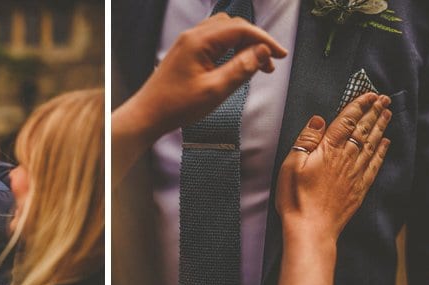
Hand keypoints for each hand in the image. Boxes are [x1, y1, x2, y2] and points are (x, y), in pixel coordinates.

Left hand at [113, 13, 287, 183]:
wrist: (148, 114)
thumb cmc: (177, 105)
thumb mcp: (215, 90)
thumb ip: (241, 68)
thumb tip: (262, 52)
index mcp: (199, 41)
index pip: (240, 29)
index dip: (264, 40)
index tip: (281, 55)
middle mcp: (193, 36)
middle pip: (233, 26)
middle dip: (255, 41)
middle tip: (269, 64)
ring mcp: (188, 43)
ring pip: (224, 31)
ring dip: (242, 44)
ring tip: (255, 66)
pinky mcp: (186, 52)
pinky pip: (214, 41)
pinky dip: (230, 48)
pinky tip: (235, 65)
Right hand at [276, 92, 391, 241]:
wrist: (312, 228)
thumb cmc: (296, 197)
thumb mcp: (291, 164)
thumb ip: (307, 139)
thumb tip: (320, 119)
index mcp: (329, 149)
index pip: (347, 121)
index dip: (359, 105)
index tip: (369, 93)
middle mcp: (346, 158)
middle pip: (363, 129)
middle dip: (374, 112)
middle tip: (385, 98)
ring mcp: (355, 173)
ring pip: (372, 144)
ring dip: (381, 127)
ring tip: (388, 113)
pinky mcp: (360, 188)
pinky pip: (375, 164)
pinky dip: (382, 152)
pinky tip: (386, 143)